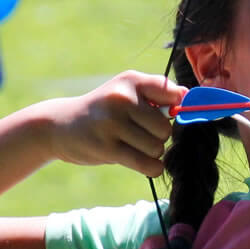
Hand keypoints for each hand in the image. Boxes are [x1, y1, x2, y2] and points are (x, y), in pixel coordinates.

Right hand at [46, 71, 188, 177]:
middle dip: (158, 136)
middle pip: (166, 128)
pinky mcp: (107, 147)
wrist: (60, 125)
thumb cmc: (104, 112)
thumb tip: (188, 101)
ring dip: (151, 153)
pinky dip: (151, 167)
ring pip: (157, 147)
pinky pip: (147, 164)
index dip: (179, 109)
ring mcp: (113, 123)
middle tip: (139, 135)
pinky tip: (142, 163)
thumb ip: (157, 96)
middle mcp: (122, 98)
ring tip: (131, 146)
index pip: (174, 94)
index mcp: (132, 80)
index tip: (170, 116)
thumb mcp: (126, 93)